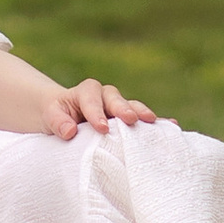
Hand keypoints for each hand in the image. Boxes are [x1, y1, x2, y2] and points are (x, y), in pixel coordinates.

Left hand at [43, 78, 157, 138]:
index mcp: (85, 92)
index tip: (101, 128)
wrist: (66, 118)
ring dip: (142, 114)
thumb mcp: (51, 116)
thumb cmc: (58, 116)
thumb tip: (69, 131)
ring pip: (133, 107)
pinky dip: (157, 124)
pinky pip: (144, 121)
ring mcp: (120, 108)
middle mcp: (106, 96)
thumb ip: (57, 121)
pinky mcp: (130, 120)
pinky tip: (172, 126)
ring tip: (153, 122)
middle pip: (116, 99)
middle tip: (131, 119)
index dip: (95, 111)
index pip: (91, 98)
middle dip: (123, 108)